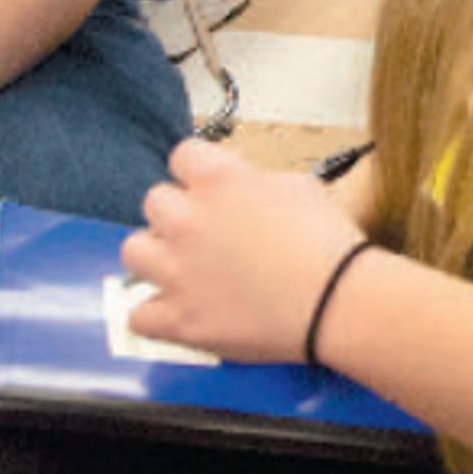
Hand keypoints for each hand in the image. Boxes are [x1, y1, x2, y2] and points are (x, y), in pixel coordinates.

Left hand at [119, 141, 369, 362]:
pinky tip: (177, 309)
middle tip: (204, 231)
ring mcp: (176, 270)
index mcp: (218, 179)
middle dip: (178, 213)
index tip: (207, 186)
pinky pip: (137, 314)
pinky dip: (154, 314)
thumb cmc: (329, 247)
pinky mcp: (178, 318)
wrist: (338, 303)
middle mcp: (187, 220)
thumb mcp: (300, 187)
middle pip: (154, 202)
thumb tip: (244, 188)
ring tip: (182, 268)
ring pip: (134, 251)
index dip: (198, 172)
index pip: (182, 155)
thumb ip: (256, 181)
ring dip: (156, 257)